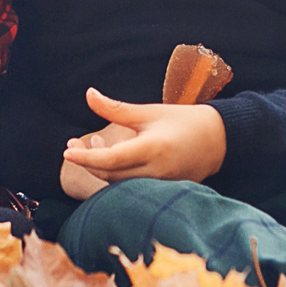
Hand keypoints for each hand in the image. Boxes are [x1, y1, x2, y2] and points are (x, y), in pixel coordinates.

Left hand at [59, 89, 226, 185]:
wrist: (218, 140)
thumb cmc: (183, 121)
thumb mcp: (149, 112)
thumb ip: (116, 108)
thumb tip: (88, 94)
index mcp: (152, 149)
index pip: (111, 160)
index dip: (86, 158)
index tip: (66, 153)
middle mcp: (156, 172)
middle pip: (110, 176)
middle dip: (88, 161)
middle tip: (74, 144)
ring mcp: (160, 186)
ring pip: (119, 186)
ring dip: (100, 168)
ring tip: (92, 144)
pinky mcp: (162, 192)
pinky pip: (131, 189)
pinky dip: (116, 176)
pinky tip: (111, 158)